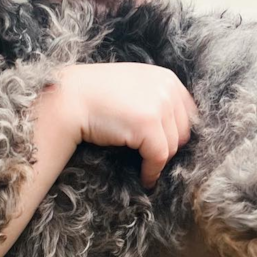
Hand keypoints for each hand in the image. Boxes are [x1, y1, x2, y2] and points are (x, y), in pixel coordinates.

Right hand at [55, 63, 196, 187]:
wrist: (69, 98)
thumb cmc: (94, 95)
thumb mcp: (132, 85)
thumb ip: (154, 96)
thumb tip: (171, 125)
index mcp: (166, 77)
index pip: (187, 114)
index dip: (175, 133)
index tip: (163, 146)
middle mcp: (166, 88)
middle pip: (182, 132)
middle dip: (167, 147)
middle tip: (150, 159)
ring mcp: (159, 105)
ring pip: (172, 146)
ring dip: (158, 161)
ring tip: (145, 168)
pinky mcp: (148, 124)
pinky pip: (159, 157)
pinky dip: (152, 171)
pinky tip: (144, 178)